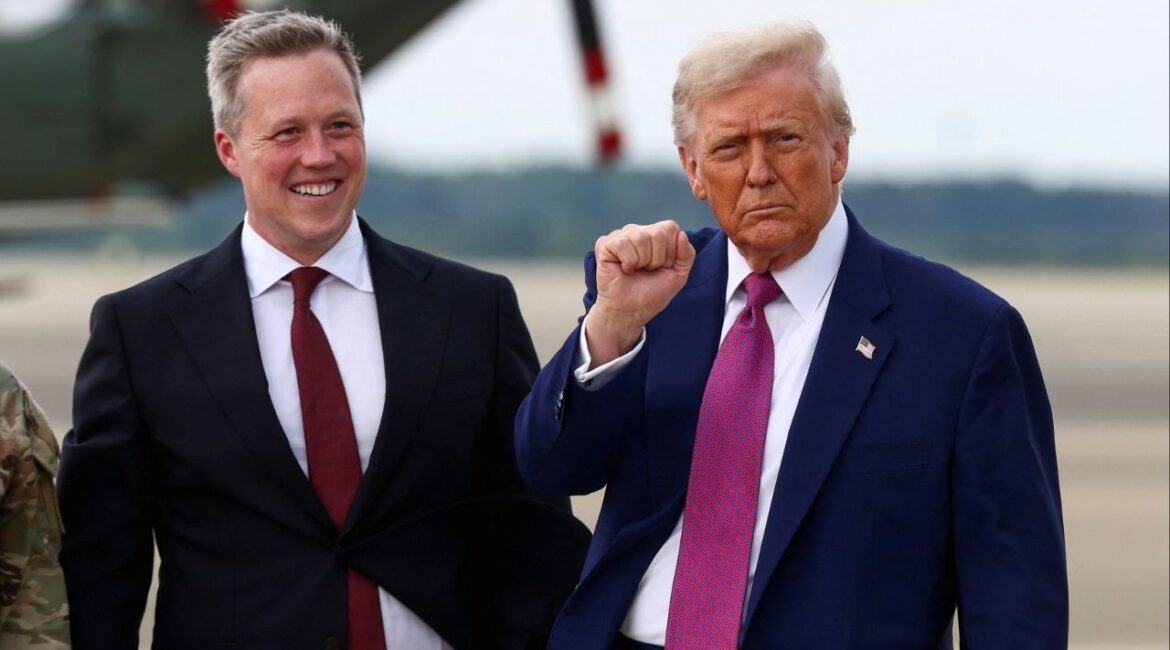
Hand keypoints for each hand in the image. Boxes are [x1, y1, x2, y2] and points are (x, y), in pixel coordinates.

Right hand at [585, 221, 694, 365]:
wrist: (630, 312)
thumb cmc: (651, 293)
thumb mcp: (678, 275)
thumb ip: (687, 255)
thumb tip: (682, 234)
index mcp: (654, 235)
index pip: (670, 228)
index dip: (670, 252)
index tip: (662, 267)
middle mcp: (637, 231)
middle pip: (658, 233)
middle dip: (657, 259)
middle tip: (646, 271)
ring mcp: (620, 235)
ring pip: (641, 237)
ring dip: (642, 262)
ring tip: (635, 271)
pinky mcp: (605, 244)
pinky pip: (623, 244)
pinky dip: (628, 262)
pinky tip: (623, 269)